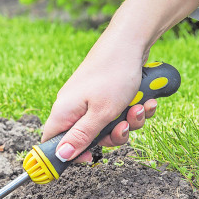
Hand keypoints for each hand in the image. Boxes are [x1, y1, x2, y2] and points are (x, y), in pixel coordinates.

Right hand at [41, 48, 157, 163]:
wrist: (131, 41)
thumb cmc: (113, 75)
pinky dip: (133, 110)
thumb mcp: (101, 113)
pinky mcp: (106, 94)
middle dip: (112, 136)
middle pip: (87, 138)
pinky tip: (145, 100)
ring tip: (139, 108)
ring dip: (128, 122)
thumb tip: (61, 155)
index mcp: (64, 112)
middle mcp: (74, 107)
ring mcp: (90, 100)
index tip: (91, 157)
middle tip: (123, 127)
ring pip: (108, 126)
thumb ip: (81, 137)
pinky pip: (118, 113)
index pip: (53, 142)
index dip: (69, 155)